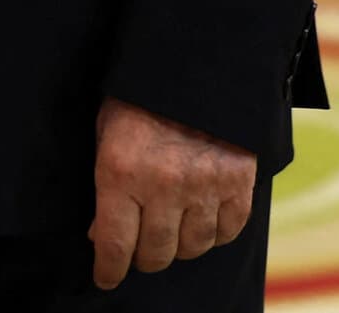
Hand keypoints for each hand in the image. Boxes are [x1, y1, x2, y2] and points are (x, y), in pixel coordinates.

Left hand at [88, 98, 256, 289]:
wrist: (193, 60)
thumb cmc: (139, 94)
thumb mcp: (107, 131)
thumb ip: (106, 183)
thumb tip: (101, 233)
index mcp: (121, 170)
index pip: (114, 244)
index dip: (108, 268)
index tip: (105, 277)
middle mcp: (163, 185)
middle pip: (155, 254)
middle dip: (142, 258)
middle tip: (138, 249)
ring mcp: (204, 186)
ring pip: (191, 247)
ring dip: (178, 245)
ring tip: (169, 230)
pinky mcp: (238, 183)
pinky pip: (227, 232)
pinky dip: (213, 233)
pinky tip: (200, 220)